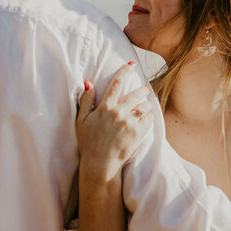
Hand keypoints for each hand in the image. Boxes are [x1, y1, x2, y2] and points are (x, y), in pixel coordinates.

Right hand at [76, 63, 153, 182]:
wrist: (100, 164)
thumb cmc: (88, 142)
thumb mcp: (81, 120)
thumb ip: (86, 100)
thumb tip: (89, 83)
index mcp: (105, 107)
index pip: (117, 84)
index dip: (124, 72)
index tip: (130, 66)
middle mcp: (119, 113)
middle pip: (135, 93)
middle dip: (141, 89)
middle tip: (144, 88)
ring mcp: (130, 123)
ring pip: (144, 106)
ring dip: (145, 104)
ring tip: (145, 105)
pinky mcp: (138, 133)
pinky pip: (149, 119)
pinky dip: (149, 116)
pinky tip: (146, 117)